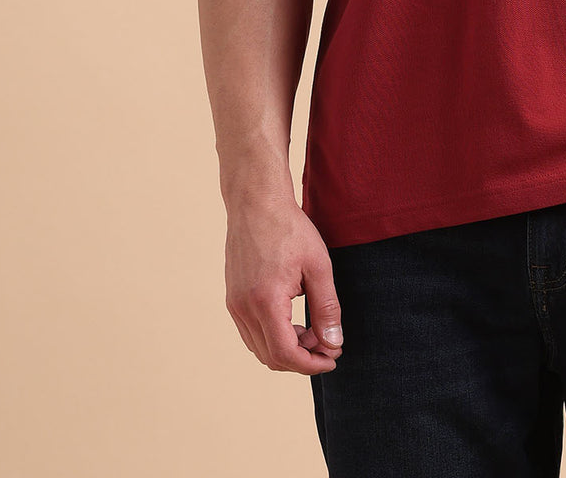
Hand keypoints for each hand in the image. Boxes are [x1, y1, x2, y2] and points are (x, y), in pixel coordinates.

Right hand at [224, 196, 343, 373]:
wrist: (257, 202)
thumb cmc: (290, 229)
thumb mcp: (318, 266)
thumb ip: (327, 308)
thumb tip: (333, 343)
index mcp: (265, 301)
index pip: (285, 354)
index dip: (311, 364)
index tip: (333, 357)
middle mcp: (243, 308)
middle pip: (271, 357)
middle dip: (302, 358)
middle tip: (327, 342)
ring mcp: (234, 304)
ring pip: (259, 348)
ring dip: (287, 349)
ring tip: (312, 330)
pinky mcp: (232, 298)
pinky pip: (250, 333)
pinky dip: (272, 337)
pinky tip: (292, 320)